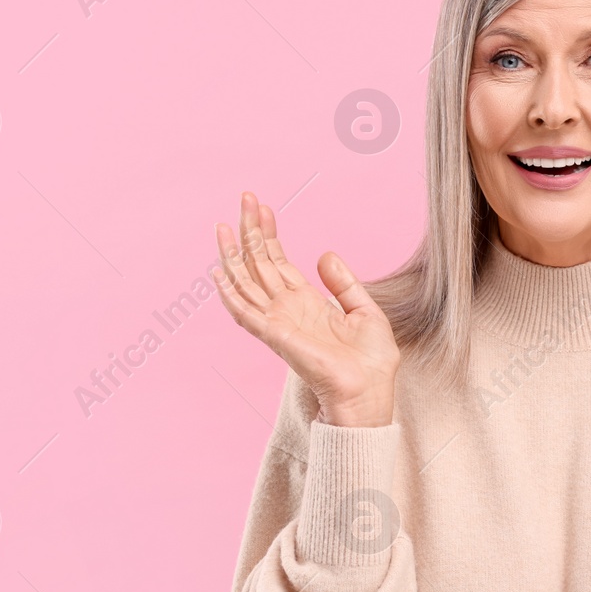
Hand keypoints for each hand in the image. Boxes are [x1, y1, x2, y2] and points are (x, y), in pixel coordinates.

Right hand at [213, 191, 399, 426]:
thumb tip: (324, 254)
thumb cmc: (371, 362)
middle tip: (245, 198)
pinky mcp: (276, 336)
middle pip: (259, 263)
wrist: (370, 393)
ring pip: (246, 282)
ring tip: (224, 224)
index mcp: (307, 302)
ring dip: (234, 254)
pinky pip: (245, 312)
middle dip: (251, 231)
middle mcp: (287, 309)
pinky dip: (230, 293)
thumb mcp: (365, 311)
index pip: (278, 261)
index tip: (263, 206)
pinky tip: (219, 272)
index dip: (269, 234)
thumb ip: (344, 283)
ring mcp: (278, 322)